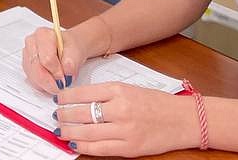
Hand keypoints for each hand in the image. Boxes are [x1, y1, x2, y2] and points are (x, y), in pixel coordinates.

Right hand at [22, 26, 94, 93]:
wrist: (69, 48)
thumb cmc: (71, 46)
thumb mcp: (76, 51)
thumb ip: (72, 62)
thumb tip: (66, 73)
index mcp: (43, 34)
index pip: (46, 59)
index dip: (56, 72)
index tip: (64, 78)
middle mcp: (31, 43)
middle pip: (37, 69)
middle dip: (50, 82)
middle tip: (61, 85)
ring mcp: (27, 55)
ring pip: (33, 76)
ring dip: (46, 85)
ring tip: (58, 83)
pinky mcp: (27, 66)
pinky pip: (32, 80)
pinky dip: (43, 85)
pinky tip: (51, 82)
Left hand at [54, 82, 196, 156]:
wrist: (182, 119)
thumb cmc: (157, 102)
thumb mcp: (130, 89)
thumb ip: (106, 94)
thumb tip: (80, 100)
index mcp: (119, 90)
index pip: (84, 93)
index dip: (66, 98)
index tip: (57, 99)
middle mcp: (120, 109)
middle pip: (83, 113)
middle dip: (65, 115)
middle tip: (55, 116)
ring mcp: (124, 130)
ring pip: (88, 132)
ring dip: (70, 131)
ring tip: (59, 130)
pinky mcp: (129, 147)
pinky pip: (100, 148)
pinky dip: (84, 147)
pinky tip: (74, 144)